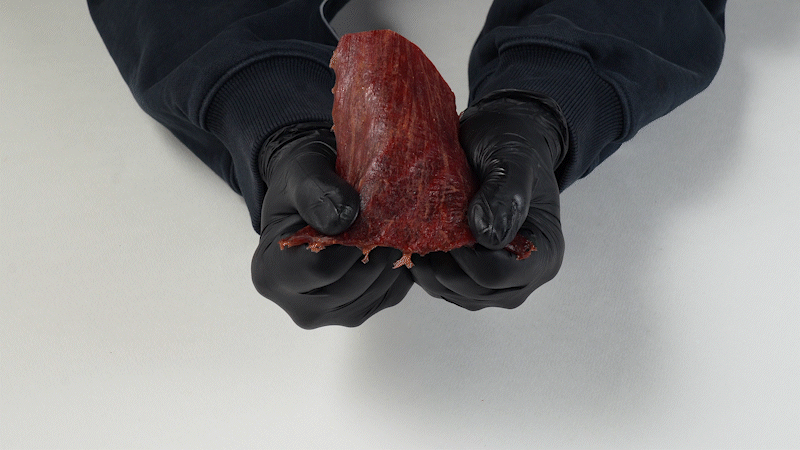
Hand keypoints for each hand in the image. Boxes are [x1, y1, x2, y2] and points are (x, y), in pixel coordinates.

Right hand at [251, 123, 412, 327]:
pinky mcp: (357, 312)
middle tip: (386, 216)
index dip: (352, 241)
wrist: (311, 194)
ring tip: (387, 226)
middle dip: (376, 248)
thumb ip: (316, 191)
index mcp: (272, 273)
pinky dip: (397, 268)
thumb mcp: (301, 172)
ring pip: (377, 291)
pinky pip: (390, 294)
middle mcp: (297, 303)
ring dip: (391, 257)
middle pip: (354, 284)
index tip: (365, 213)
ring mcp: (329, 313)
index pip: (322, 269)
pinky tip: (388, 241)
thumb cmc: (300, 182)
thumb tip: (342, 219)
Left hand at [410, 90, 567, 309]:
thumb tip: (486, 235)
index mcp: (544, 252)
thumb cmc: (512, 144)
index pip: (496, 274)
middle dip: (442, 261)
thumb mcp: (512, 158)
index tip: (443, 225)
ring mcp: (497, 281)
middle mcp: (524, 275)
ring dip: (429, 265)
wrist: (502, 138)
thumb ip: (505, 193)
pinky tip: (417, 238)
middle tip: (422, 225)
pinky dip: (425, 266)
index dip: (463, 256)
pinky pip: (440, 284)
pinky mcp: (471, 276)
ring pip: (451, 291)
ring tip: (417, 229)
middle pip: (471, 290)